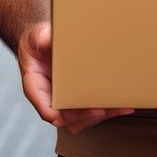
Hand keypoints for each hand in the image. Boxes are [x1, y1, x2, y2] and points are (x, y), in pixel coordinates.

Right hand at [17, 20, 134, 134]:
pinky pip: (88, 109)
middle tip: (107, 109)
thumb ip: (41, 39)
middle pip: (68, 119)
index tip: (85, 110)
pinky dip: (104, 109)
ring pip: (80, 119)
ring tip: (118, 108)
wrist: (41, 40)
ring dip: (100, 116)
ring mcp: (63, 98)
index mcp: (36, 87)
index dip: (66, 115)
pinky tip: (120, 104)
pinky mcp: (76, 95)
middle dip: (89, 117)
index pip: (48, 110)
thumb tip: (46, 39)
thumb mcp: (36, 37)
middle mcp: (49, 97)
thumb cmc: (37, 42)